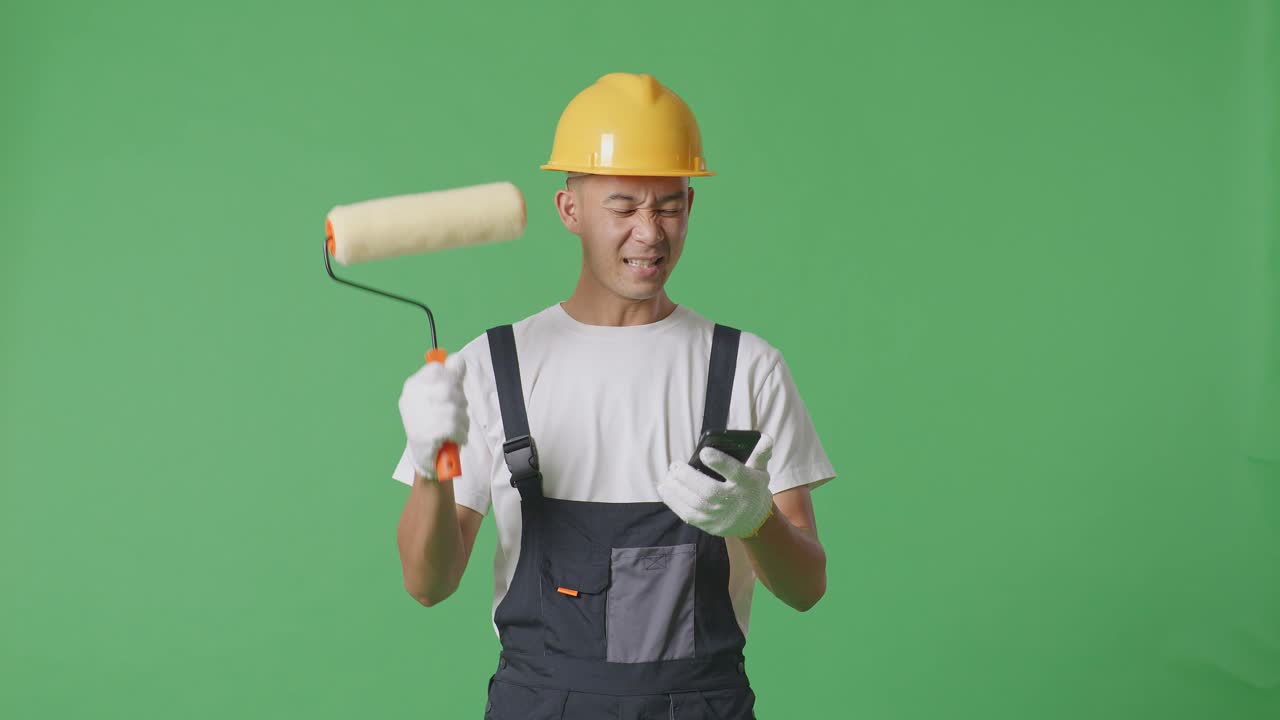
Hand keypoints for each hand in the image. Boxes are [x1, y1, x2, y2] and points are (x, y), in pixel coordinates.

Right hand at [398, 353, 468, 479]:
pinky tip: (454, 438)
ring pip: (455, 407)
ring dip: (461, 420)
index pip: (437, 368)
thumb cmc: (433, 424)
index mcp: (413, 386)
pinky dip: (460, 434)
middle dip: (459, 402)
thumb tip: (457, 359)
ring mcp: (420, 414)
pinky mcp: (429, 432)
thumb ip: (449, 378)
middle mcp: (413, 397)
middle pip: (450, 386)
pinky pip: (456, 426)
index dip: (452, 377)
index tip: (453, 389)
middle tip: (454, 414)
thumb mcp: (439, 397)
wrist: (426, 458)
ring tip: (454, 429)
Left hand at [656, 432, 774, 537]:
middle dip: (688, 477)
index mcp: (747, 483)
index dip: (720, 462)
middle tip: (675, 465)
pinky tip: (665, 490)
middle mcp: (734, 501)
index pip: (735, 472)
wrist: (755, 520)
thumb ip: (760, 453)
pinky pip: (689, 515)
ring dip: (677, 489)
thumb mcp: (760, 470)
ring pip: (696, 503)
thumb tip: (765, 438)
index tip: (705, 453)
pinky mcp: (710, 525)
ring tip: (668, 477)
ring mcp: (721, 516)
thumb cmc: (753, 488)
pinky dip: (674, 502)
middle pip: (709, 490)